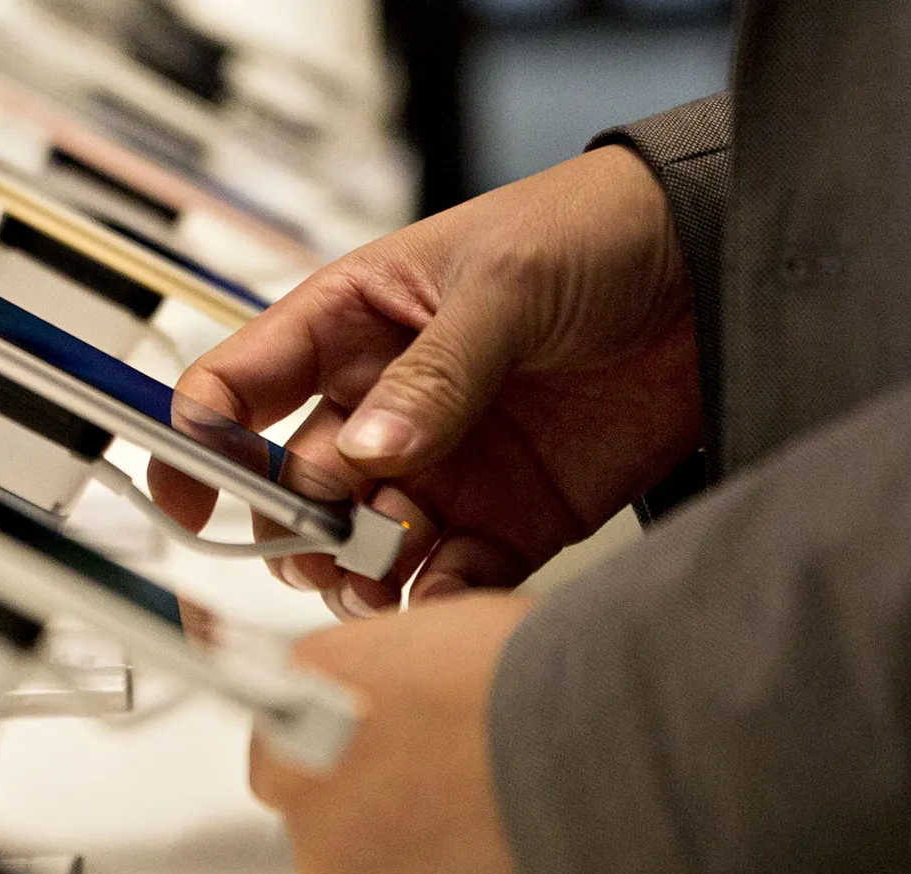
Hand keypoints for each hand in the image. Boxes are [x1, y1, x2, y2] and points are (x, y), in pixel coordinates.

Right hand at [153, 145, 702, 618]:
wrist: (715, 273)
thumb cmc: (594, 234)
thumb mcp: (503, 286)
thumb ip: (435, 373)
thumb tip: (370, 452)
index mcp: (351, 326)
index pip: (241, 387)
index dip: (201, 441)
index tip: (195, 494)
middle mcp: (382, 405)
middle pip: (295, 488)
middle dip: (300, 522)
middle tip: (337, 529)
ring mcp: (439, 468)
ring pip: (359, 548)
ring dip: (360, 572)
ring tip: (388, 565)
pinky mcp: (505, 519)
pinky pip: (446, 580)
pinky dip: (439, 601)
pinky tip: (449, 593)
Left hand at [253, 591, 565, 873]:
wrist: (617, 764)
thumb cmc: (561, 685)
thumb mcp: (462, 635)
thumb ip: (402, 681)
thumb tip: (410, 707)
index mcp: (310, 688)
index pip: (292, 738)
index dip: (355, 759)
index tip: (397, 767)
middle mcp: (302, 786)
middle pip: (325, 822)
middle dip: (384, 824)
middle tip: (466, 812)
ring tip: (500, 857)